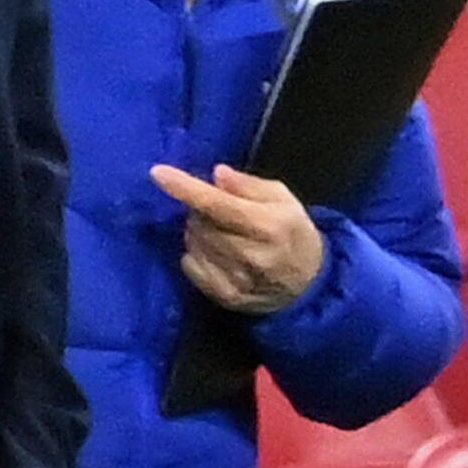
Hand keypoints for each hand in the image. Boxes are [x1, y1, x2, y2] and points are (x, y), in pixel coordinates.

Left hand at [151, 164, 323, 314]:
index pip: (219, 204)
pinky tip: (215, 254)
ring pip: (193, 244)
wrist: (310, 285)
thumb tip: (217, 175)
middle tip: (217, 212)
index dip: (186, 188)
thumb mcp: (285, 200)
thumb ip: (250, 186)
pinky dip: (195, 255)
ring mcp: (237, 278)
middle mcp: (252, 254)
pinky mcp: (225, 296)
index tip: (158, 172)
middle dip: (200, 212)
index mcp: (270, 225)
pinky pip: (190, 267)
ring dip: (198, 233)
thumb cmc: (293, 234)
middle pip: (200, 223)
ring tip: (220, 233)